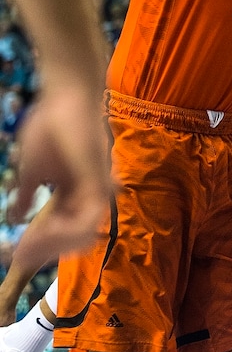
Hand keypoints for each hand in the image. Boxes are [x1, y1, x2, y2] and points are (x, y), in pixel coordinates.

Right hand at [10, 86, 110, 266]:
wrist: (66, 95)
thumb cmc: (51, 125)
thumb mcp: (31, 169)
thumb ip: (26, 195)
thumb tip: (14, 217)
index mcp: (75, 194)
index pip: (62, 231)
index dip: (40, 246)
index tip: (15, 255)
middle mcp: (90, 194)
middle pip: (75, 239)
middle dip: (45, 251)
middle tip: (19, 256)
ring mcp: (97, 188)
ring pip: (82, 235)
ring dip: (52, 244)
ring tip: (27, 244)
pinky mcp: (98, 181)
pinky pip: (87, 219)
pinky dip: (64, 231)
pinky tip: (42, 228)